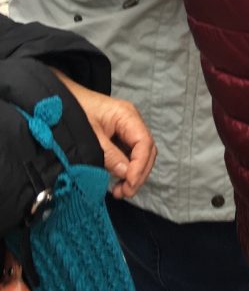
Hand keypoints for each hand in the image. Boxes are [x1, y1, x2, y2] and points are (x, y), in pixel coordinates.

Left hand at [52, 71, 156, 199]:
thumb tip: (125, 173)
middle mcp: (132, 121)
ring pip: (142, 154)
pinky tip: (118, 180)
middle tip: (125, 192)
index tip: (129, 183)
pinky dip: (128, 169)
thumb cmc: (73, 111)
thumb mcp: (89, 135)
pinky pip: (131, 154)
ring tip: (121, 191)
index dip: (139, 166)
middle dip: (139, 174)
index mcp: (127, 116)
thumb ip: (108, 154)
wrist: (60, 99)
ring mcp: (128, 128)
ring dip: (135, 174)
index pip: (144, 143)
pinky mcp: (120, 136)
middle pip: (148, 150)